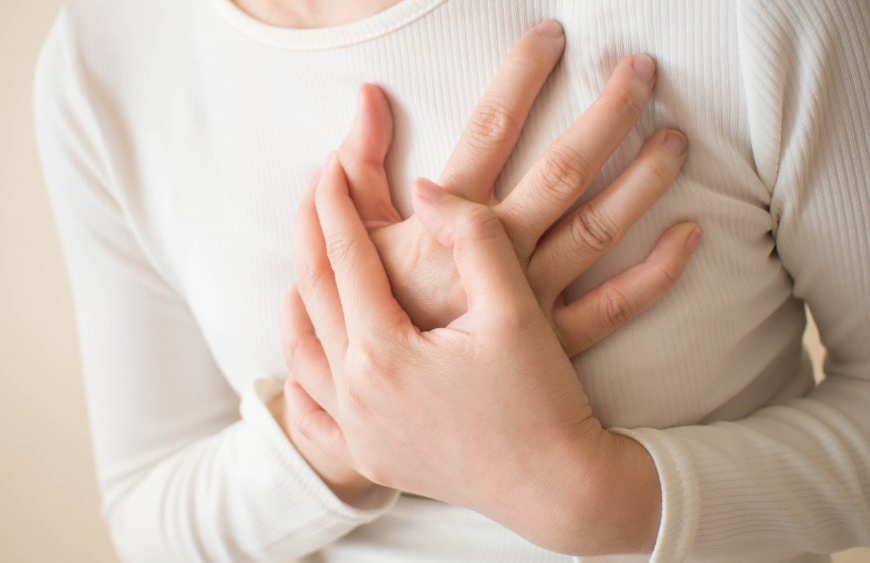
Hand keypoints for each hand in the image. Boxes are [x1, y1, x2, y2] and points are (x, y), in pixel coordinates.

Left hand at [289, 153, 661, 554]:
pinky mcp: (368, 455)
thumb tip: (424, 190)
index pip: (346, 257)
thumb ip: (473, 236)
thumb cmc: (540, 398)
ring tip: (306, 257)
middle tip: (315, 189)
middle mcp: (356, 393)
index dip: (336, 203)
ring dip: (300, 294)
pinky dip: (302, 365)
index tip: (330, 162)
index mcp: (384, 352)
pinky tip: (308, 344)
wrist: (556, 487)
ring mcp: (357, 430)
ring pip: (303, 349)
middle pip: (314, 294)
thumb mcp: (514, 309)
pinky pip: (312, 406)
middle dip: (311, 233)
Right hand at [337, 22, 697, 356]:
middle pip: (564, 169)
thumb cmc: (375, 317)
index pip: (492, 125)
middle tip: (642, 70)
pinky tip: (690, 236)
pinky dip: (656, 274)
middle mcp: (500, 253)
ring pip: (599, 229)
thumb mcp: (356, 241)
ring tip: (677, 137)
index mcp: (449, 219)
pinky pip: (614, 306)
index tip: (553, 35)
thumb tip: (367, 96)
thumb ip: (359, 170)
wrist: (395, 409)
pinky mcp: (555, 341)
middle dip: (607, 114)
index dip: (523, 74)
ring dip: (642, 181)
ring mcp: (533, 298)